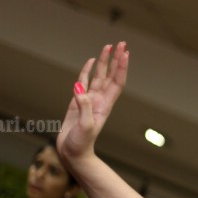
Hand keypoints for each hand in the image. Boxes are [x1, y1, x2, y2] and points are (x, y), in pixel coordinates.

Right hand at [58, 42, 128, 164]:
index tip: (124, 53)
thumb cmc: (80, 145)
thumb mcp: (84, 127)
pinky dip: (87, 71)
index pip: (116, 82)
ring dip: (104, 62)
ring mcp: (90, 101)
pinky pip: (84, 82)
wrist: (72, 154)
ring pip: (99, 77)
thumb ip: (84, 107)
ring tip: (108, 46)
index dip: (121, 67)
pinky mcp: (78, 103)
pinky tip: (90, 61)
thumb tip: (80, 88)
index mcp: (105, 106)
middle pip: (111, 75)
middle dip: (116, 59)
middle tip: (121, 43)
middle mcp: (100, 101)